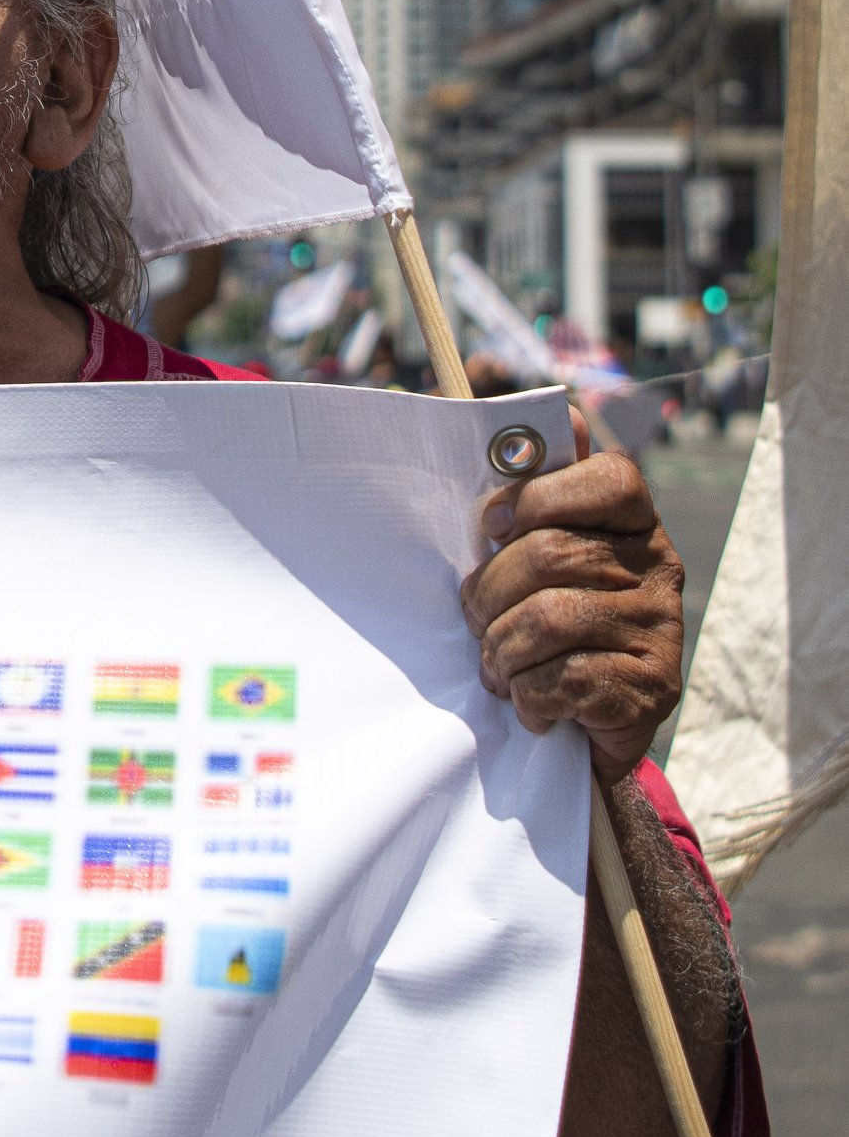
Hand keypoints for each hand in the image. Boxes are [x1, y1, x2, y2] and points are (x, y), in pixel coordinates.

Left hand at [459, 413, 684, 779]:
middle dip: (488, 593)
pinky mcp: (653, 687)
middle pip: (550, 554)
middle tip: (475, 619)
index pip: (609, 476)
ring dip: (501, 651)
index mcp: (633, 520)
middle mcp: (658, 566)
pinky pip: (563, 680)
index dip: (539, 496)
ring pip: (548, 619)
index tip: (493, 526)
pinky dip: (528, 696)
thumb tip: (503, 409)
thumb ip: (527, 493)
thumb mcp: (533, 554)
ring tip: (499, 667)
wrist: (587, 727)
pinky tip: (532, 703)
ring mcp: (661, 627)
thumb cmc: (544, 621)